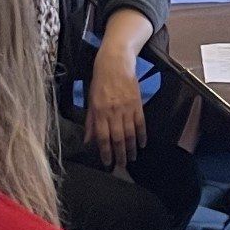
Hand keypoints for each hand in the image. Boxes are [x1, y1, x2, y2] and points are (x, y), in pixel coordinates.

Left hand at [85, 46, 146, 167]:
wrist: (116, 63)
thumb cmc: (100, 81)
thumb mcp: (90, 100)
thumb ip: (90, 121)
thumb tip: (88, 140)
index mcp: (99, 112)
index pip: (102, 137)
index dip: (105, 152)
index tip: (108, 163)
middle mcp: (113, 112)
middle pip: (117, 138)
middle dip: (120, 155)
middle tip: (121, 166)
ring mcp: (126, 108)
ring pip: (130, 133)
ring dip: (131, 148)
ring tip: (131, 159)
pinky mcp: (137, 104)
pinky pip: (140, 123)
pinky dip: (142, 135)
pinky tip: (142, 144)